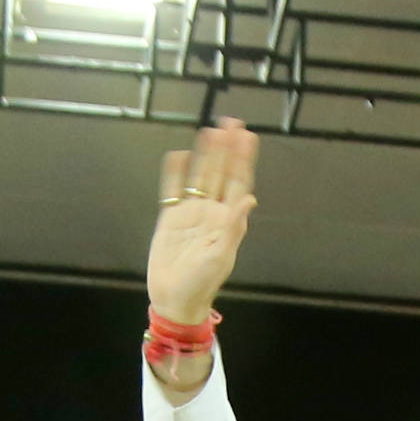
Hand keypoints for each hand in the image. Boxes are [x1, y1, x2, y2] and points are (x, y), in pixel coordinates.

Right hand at [148, 119, 258, 323]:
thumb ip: (233, 226)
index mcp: (227, 220)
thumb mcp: (220, 255)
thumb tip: (249, 200)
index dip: (243, 159)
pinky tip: (179, 155)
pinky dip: (175, 173)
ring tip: (210, 131)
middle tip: (231, 122)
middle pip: (220, 172)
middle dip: (226, 148)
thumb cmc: (201, 282)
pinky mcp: (170, 219)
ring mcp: (191, 213)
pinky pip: (172, 190)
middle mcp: (211, 212)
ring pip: (199, 176)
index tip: (248, 136)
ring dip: (206, 155)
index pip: (238, 182)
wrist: (174, 298)